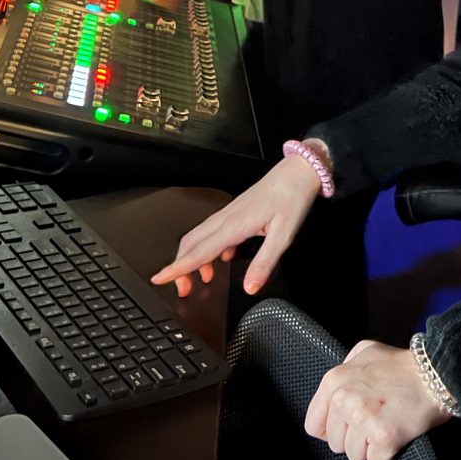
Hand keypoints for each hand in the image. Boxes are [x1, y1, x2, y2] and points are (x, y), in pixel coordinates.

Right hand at [150, 155, 322, 297]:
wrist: (300, 171)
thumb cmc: (292, 197)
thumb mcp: (284, 235)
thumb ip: (265, 263)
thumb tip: (250, 287)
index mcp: (234, 225)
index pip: (199, 252)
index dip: (178, 268)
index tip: (160, 278)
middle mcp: (227, 218)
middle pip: (191, 244)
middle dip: (181, 267)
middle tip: (183, 288)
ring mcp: (230, 213)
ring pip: (200, 237)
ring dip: (193, 258)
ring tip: (202, 279)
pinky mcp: (236, 211)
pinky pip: (213, 232)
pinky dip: (209, 248)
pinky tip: (221, 259)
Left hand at [304, 341, 451, 459]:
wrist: (438, 371)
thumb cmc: (402, 365)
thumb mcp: (365, 352)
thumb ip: (343, 369)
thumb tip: (333, 392)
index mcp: (334, 381)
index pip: (314, 425)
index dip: (333, 429)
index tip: (349, 425)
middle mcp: (344, 399)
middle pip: (336, 444)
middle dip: (355, 438)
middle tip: (376, 419)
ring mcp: (363, 418)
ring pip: (355, 455)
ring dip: (371, 446)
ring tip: (388, 424)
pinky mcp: (384, 435)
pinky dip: (388, 453)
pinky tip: (397, 433)